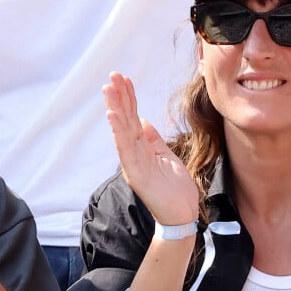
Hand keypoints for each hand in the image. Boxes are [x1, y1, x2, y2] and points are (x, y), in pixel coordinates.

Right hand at [103, 72, 198, 223]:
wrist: (182, 215)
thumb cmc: (176, 189)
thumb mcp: (167, 157)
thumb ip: (154, 140)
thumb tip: (144, 120)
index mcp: (142, 149)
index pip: (133, 119)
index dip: (129, 99)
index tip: (124, 79)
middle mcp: (134, 154)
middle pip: (125, 121)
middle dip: (119, 98)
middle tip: (112, 75)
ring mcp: (133, 164)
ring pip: (122, 131)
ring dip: (115, 109)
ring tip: (109, 89)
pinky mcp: (136, 174)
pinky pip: (126, 150)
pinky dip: (119, 132)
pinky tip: (113, 116)